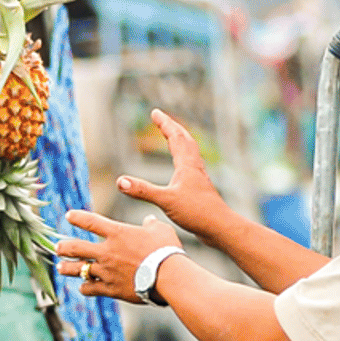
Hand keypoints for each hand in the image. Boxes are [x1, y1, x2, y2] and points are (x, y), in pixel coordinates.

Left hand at [54, 210, 180, 304]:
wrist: (169, 277)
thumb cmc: (167, 251)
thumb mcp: (161, 230)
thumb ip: (151, 224)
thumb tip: (148, 221)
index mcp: (117, 233)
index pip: (91, 222)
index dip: (78, 218)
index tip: (69, 216)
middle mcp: (107, 252)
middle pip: (76, 248)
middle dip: (64, 247)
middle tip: (57, 248)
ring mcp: (106, 271)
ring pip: (79, 270)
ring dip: (67, 269)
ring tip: (60, 268)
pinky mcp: (110, 289)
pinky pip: (90, 288)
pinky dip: (85, 288)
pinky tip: (83, 287)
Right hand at [120, 110, 229, 237]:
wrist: (220, 227)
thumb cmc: (197, 213)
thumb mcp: (165, 201)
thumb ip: (143, 190)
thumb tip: (120, 181)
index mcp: (187, 165)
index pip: (175, 137)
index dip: (165, 124)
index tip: (155, 112)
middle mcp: (194, 168)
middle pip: (185, 140)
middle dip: (173, 127)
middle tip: (162, 119)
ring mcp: (198, 178)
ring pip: (190, 152)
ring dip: (180, 140)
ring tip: (172, 137)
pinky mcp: (199, 189)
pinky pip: (190, 166)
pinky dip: (183, 158)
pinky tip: (181, 168)